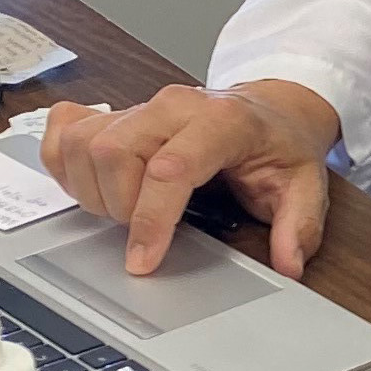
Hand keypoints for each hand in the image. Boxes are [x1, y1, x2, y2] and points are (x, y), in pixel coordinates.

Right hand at [39, 80, 341, 278]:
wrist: (269, 110)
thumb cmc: (279, 145)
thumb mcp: (304, 184)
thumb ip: (298, 225)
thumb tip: (288, 265)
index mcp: (223, 121)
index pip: (170, 167)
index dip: (151, 219)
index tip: (142, 261)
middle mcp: (175, 106)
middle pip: (113, 152)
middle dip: (119, 206)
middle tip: (143, 230)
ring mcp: (141, 106)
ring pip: (83, 143)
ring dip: (92, 190)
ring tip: (126, 209)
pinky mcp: (117, 111)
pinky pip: (67, 128)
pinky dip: (65, 162)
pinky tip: (92, 184)